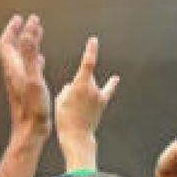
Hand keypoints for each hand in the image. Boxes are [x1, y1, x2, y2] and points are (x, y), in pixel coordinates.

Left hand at [0, 14, 51, 141]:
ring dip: (28, 44)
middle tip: (29, 22)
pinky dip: (33, 59)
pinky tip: (40, 61)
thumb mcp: (33, 79)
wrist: (30, 132)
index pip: (7, 44)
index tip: (20, 19)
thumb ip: (30, 56)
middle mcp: (14, 74)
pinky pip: (28, 68)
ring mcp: (19, 82)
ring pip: (21, 57)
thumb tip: (26, 34)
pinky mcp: (25, 90)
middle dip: (20, 33)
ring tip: (37, 35)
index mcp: (14, 69)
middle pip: (13, 48)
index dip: (12, 29)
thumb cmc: (32, 109)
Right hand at [54, 37, 119, 170]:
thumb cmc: (65, 118)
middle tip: (70, 103)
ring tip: (81, 101)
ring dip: (85, 90)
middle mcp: (93, 88)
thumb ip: (68, 89)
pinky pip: (107, 91)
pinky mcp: (102, 103)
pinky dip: (111, 85)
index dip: (91, 50)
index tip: (93, 40)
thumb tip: (73, 87)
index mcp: (81, 85)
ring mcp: (99, 96)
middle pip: (85, 78)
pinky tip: (115, 79)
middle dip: (77, 85)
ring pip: (92, 85)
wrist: (77, 136)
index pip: (88, 63)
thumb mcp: (60, 100)